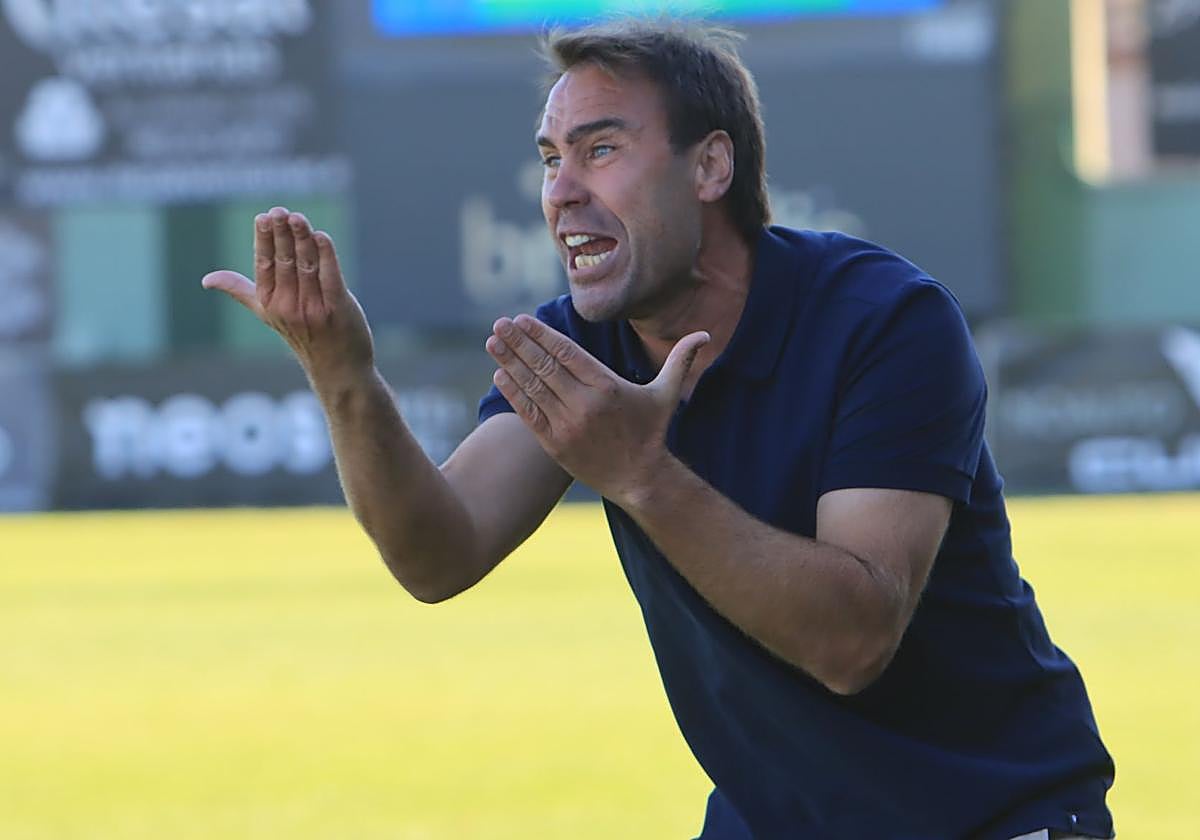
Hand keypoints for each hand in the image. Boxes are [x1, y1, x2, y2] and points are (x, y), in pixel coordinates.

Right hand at [201, 207, 373, 384]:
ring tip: (298, 218)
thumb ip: (241, 291)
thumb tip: (206, 280)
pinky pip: (330, 278)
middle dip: (282, 234)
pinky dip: (326, 256)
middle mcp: (288, 307)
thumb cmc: (304, 335)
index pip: (263, 265)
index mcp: (269, 303)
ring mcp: (313, 309)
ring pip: (306, 266)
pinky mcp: (338, 310)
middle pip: (284, 262)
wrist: (338, 368)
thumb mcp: (268, 314)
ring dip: (303, 239)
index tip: (263, 217)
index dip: (264, 240)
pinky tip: (322, 237)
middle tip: (280, 211)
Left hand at [485, 314, 708, 505]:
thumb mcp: (667, 394)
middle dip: (519, 343)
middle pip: (544, 366)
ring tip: (492, 342)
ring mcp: (568, 425)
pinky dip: (513, 393)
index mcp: (607, 386)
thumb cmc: (651, 432)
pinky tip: (500, 374)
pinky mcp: (555, 444)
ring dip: (509, 362)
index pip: (567, 353)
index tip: (523, 319)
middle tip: (499, 324)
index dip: (542, 334)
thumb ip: (680, 360)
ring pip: (532, 387)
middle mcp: (585, 404)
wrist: (640, 480)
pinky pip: (528, 414)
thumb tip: (706, 334)